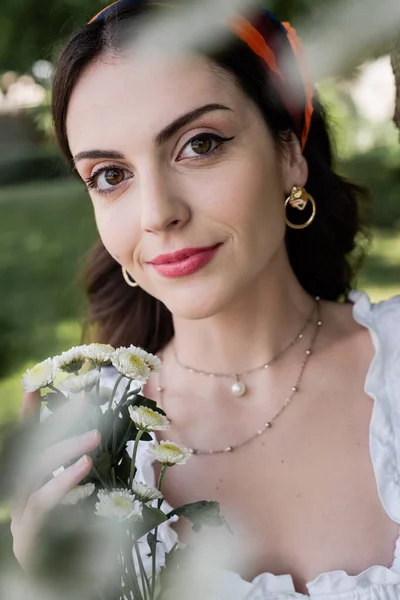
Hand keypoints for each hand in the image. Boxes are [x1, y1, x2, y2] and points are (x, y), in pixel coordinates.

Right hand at [10, 391, 100, 570]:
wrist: (62, 588)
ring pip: (34, 472)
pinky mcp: (29, 536)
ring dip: (63, 450)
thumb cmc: (75, 542)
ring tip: (94, 437)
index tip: (36, 383)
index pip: (26, 442)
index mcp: (31, 484)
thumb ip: (84, 474)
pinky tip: (84, 467)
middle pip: (30, 450)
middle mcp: (20, 494)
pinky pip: (42, 503)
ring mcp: (22, 515)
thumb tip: (100, 439)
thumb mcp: (82, 501)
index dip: (30, 413)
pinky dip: (62, 481)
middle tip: (86, 400)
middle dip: (56, 421)